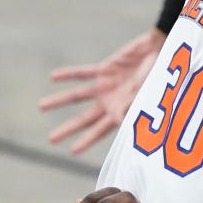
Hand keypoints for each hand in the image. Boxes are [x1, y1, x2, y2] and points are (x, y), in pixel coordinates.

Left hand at [38, 28, 165, 153]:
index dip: (87, 141)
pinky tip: (53, 77)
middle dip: (68, 129)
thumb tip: (118, 119)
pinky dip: (68, 75)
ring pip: (77, 96)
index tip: (72, 152)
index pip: (100, 131)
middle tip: (51, 139)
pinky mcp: (104, 70)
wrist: (160, 50)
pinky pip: (82, 73)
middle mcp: (111, 102)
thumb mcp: (146, 92)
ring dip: (59, 101)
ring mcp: (106, 86)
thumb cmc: (158, 75)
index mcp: (121, 112)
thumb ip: (131, 104)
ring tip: (41, 106)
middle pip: (84, 119)